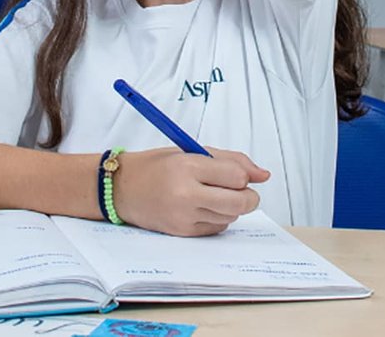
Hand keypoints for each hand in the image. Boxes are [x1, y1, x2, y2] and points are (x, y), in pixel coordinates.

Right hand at [114, 147, 269, 235]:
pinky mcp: (182, 232)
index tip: (237, 174)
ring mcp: (184, 216)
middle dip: (248, 197)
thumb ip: (230, 160)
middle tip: (242, 190)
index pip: (236, 176)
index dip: (243, 176)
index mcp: (188, 166)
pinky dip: (217, 218)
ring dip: (231, 206)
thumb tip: (264, 175)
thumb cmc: (156, 166)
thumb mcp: (191, 151)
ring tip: (211, 194)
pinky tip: (202, 207)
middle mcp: (186, 194)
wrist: (121, 188)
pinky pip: (217, 228)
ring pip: (231, 216)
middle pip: (240, 202)